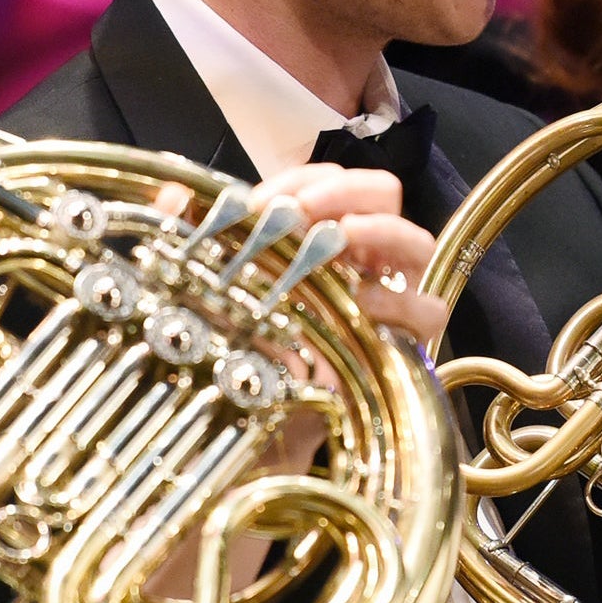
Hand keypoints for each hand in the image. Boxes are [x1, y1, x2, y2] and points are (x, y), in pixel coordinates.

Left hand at [161, 164, 448, 344]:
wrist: (247, 424)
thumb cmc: (232, 347)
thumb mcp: (200, 286)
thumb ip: (185, 235)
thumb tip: (173, 192)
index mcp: (318, 233)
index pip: (329, 179)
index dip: (299, 178)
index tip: (258, 203)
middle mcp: (359, 257)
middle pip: (384, 193)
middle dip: (344, 192)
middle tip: (302, 211)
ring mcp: (388, 296)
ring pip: (416, 242)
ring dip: (379, 229)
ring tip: (339, 237)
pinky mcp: (402, 343)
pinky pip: (427, 310)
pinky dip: (401, 298)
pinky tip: (363, 299)